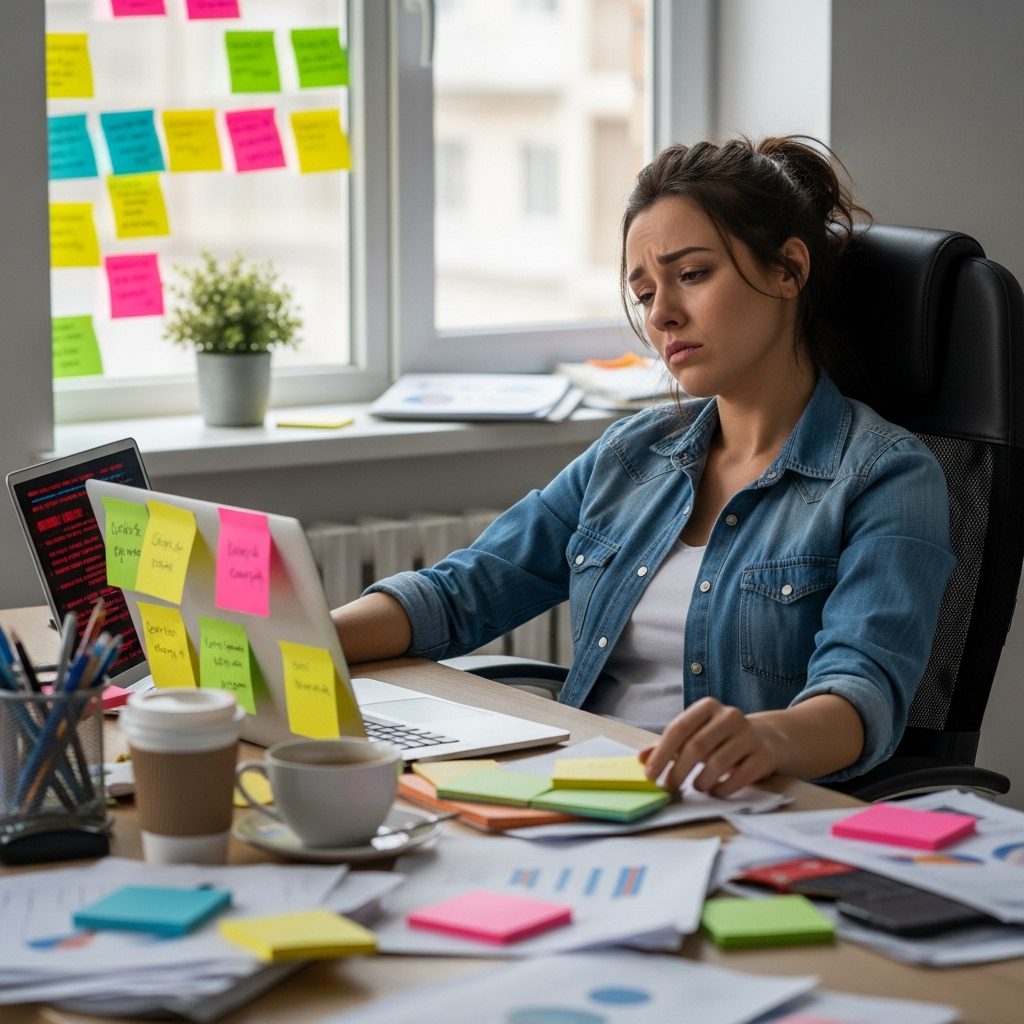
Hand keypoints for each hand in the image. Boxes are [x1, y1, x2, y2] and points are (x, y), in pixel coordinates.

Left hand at [639, 697, 777, 796]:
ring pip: (718, 764)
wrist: (767, 738)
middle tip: (668, 788)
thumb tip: (641, 758)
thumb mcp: (694, 734)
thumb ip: (667, 745)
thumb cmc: (720, 737)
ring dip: (700, 782)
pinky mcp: (764, 755)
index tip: (649, 775)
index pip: (678, 728)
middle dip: (678, 772)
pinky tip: (715, 790)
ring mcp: (750, 735)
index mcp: (708, 706)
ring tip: (695, 786)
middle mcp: (730, 716)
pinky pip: (739, 777)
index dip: (661, 754)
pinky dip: (722, 788)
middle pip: (697, 747)